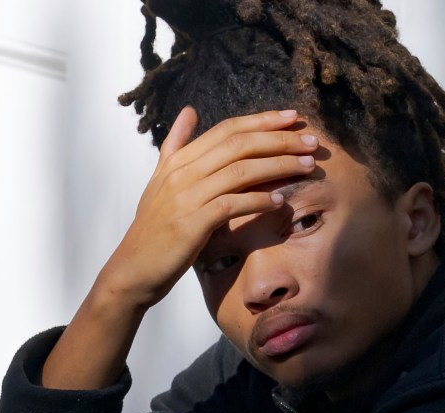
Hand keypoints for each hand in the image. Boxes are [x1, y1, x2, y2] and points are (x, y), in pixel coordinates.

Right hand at [40, 107, 317, 389]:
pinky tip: (280, 202)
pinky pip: (232, 205)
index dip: (263, 121)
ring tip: (307, 166)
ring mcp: (185, 197)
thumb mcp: (161, 182)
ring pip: (240, 171)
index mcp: (178, 160)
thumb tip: (190, 111)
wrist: (132, 270)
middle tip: (312, 141)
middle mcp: (181, 172)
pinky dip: (258, 201)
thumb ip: (177, 145)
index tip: (293, 118)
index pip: (227, 129)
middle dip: (280, 140)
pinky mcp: (190, 223)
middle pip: (239, 144)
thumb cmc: (154, 230)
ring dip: (278, 167)